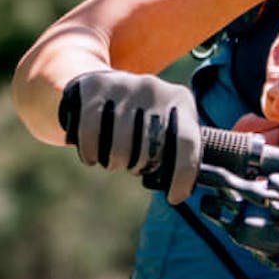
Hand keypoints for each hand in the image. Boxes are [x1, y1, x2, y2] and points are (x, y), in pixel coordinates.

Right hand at [58, 70, 200, 203]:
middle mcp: (155, 89)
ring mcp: (125, 86)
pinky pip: (92, 134)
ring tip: (115, 160)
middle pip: (149, 149)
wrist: (101, 81)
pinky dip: (91, 154)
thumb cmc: (141, 115)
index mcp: (180, 100)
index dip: (183, 174)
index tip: (175, 197)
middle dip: (140, 167)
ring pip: (120, 147)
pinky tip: (92, 158)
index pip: (187, 142)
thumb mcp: (166, 122)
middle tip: (135, 165)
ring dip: (115, 163)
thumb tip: (183, 191)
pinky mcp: (96, 88)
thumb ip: (177, 149)